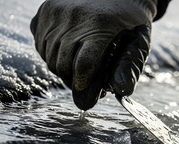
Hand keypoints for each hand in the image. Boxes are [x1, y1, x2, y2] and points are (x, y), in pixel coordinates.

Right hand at [30, 0, 156, 109]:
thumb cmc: (131, 22)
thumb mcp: (138, 42)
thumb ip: (130, 67)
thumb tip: (122, 91)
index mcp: (100, 25)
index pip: (83, 64)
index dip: (83, 86)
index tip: (86, 99)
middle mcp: (74, 17)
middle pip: (62, 64)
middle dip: (74, 81)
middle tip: (88, 85)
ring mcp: (56, 12)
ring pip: (49, 56)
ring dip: (62, 69)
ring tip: (80, 69)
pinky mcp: (45, 10)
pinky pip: (40, 43)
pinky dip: (51, 53)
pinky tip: (69, 52)